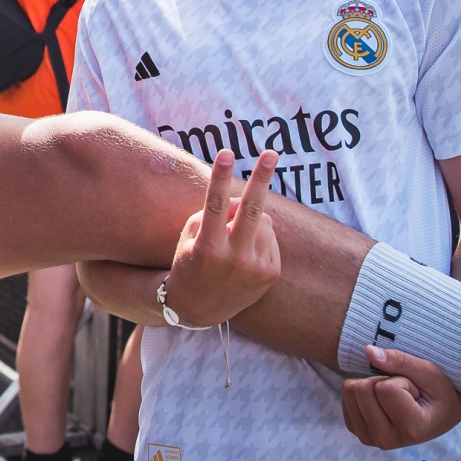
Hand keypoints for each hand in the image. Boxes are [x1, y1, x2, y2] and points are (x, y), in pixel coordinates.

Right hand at [160, 150, 280, 328]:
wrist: (198, 308)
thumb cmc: (189, 261)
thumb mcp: (192, 235)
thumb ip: (217, 213)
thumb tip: (249, 200)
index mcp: (208, 248)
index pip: (216, 205)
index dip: (220, 177)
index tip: (227, 153)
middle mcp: (234, 259)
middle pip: (253, 210)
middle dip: (262, 178)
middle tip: (271, 152)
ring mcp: (255, 268)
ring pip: (263, 220)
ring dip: (251, 219)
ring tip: (235, 239)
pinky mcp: (270, 274)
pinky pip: (270, 238)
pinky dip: (259, 237)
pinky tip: (245, 253)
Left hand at [341, 346, 460, 448]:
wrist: (440, 414)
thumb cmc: (439, 392)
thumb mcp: (429, 372)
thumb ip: (401, 361)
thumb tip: (368, 351)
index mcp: (411, 430)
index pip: (385, 389)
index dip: (401, 380)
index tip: (417, 392)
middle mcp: (387, 440)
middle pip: (362, 390)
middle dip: (383, 381)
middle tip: (405, 393)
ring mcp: (369, 438)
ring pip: (350, 391)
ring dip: (373, 386)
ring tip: (396, 397)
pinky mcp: (357, 430)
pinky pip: (345, 396)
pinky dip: (364, 391)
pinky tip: (384, 402)